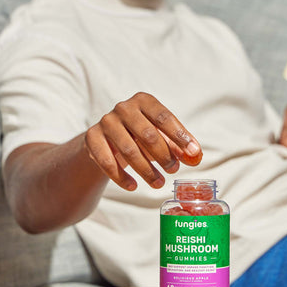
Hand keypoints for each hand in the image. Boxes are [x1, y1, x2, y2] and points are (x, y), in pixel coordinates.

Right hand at [84, 92, 201, 190]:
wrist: (106, 139)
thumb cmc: (140, 135)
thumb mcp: (160, 136)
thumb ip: (177, 145)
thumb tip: (195, 156)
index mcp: (144, 101)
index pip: (164, 118)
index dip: (180, 136)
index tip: (193, 152)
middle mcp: (124, 108)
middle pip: (148, 134)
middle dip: (164, 155)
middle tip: (174, 170)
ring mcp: (106, 122)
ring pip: (129, 150)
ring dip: (146, 170)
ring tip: (159, 183)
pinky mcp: (92, 138)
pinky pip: (108, 161)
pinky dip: (122, 177)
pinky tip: (133, 186)